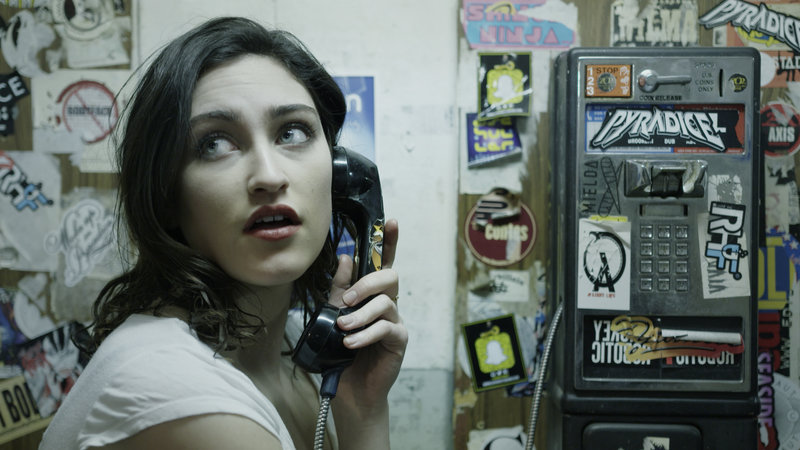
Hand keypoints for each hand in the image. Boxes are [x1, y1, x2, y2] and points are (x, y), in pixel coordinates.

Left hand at [328, 218, 405, 416]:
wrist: (349, 389)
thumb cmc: (341, 352)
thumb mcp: (334, 315)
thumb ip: (340, 288)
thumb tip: (345, 257)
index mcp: (372, 294)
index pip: (383, 263)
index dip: (389, 242)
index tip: (391, 221)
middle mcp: (387, 303)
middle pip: (389, 277)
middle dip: (367, 283)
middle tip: (346, 300)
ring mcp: (395, 321)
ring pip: (385, 303)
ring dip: (360, 314)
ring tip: (343, 328)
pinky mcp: (399, 340)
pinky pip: (386, 328)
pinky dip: (365, 334)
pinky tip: (351, 343)